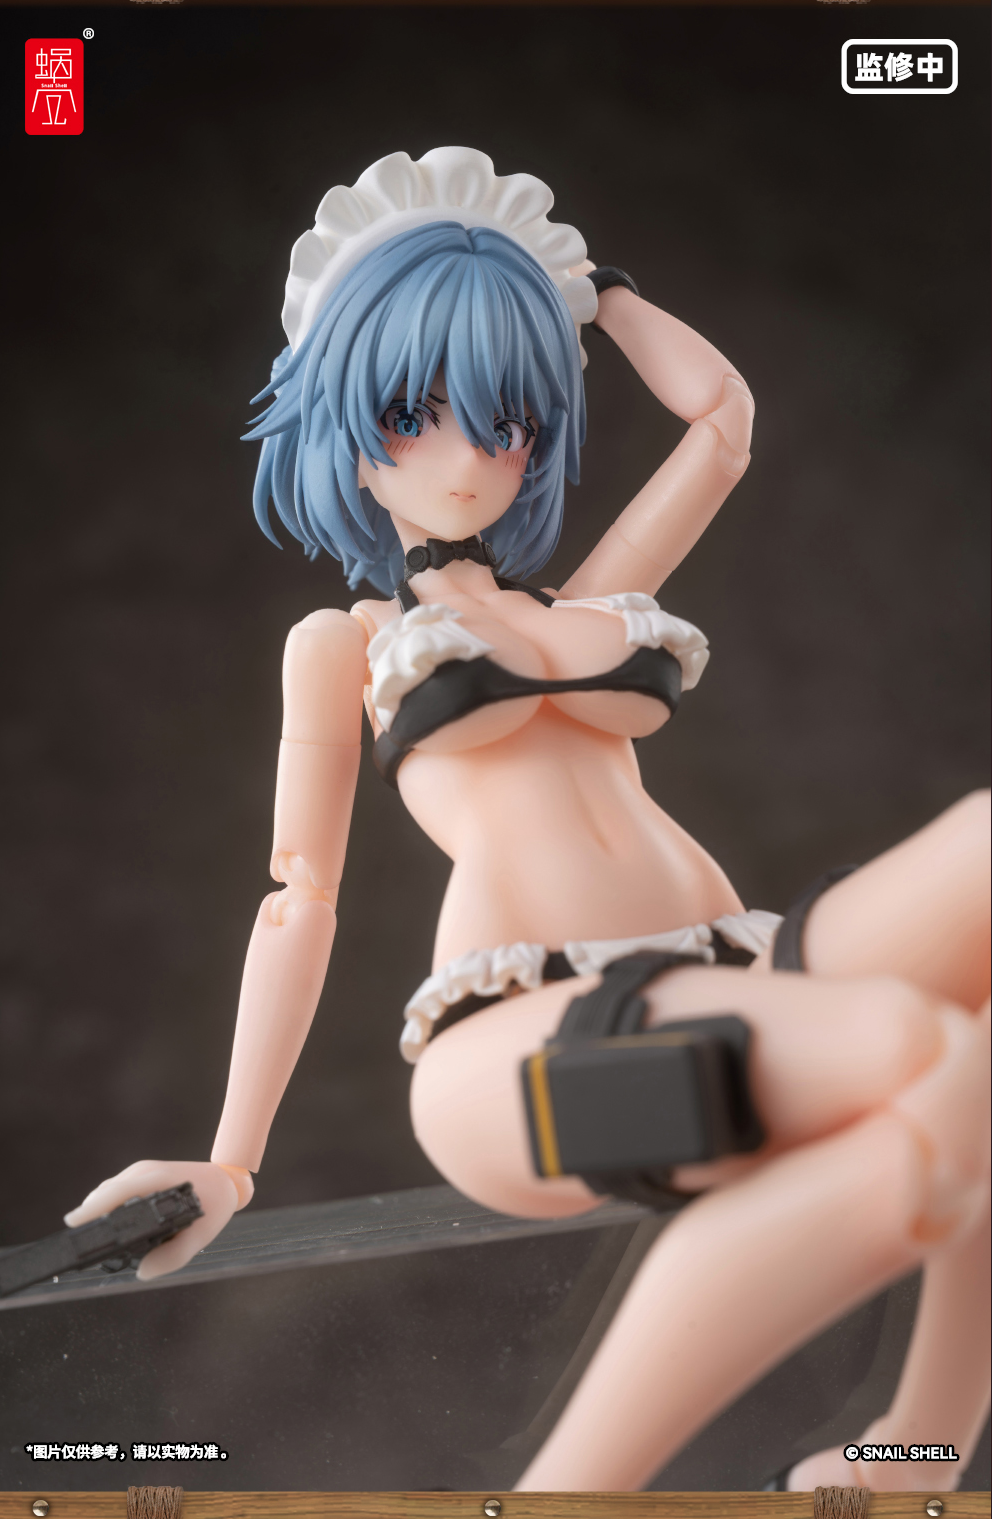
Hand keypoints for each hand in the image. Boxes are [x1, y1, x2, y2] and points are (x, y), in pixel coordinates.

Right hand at [64, 1159, 252, 1279]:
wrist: (225, 1181)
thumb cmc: (214, 1206)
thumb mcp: (200, 1236)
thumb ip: (174, 1256)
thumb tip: (142, 1272)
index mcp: (160, 1180)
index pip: (120, 1190)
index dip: (95, 1206)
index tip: (74, 1222)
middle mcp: (146, 1171)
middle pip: (107, 1191)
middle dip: (91, 1214)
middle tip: (82, 1245)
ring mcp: (141, 1170)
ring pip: (108, 1190)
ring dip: (97, 1211)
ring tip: (92, 1240)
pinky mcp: (139, 1174)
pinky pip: (115, 1190)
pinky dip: (106, 1206)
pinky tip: (105, 1226)